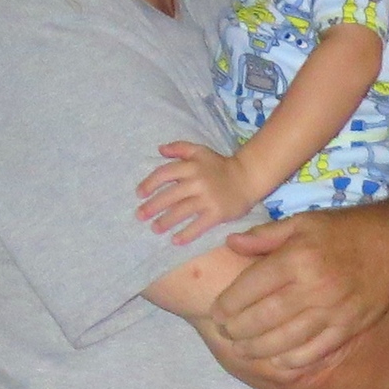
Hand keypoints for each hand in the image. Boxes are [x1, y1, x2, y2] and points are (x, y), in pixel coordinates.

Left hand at [138, 141, 261, 243]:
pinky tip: (175, 240)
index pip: (164, 174)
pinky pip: (199, 225)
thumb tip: (160, 150)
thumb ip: (180, 148)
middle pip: (170, 195)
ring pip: (182, 211)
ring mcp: (208, 199)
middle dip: (153, 206)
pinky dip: (187, 234)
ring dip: (166, 221)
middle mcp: (198, 182)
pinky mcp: (218, 213)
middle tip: (140, 216)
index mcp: (191, 166)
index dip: (150, 184)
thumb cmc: (221, 166)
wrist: (248, 178)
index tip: (140, 194)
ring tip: (155, 229)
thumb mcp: (201, 151)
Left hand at [214, 197, 388, 374]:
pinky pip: (318, 349)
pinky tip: (279, 361)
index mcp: (296, 258)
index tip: (217, 313)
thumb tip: (230, 244)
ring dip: (260, 348)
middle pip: (264, 317)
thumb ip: (265, 236)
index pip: (250, 287)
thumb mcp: (302, 222)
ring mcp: (333, 309)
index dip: (228, 304)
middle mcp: (313, 286)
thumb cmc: (344, 231)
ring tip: (244, 351)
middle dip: (239, 329)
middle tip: (227, 334)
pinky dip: (296, 359)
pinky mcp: (350, 325)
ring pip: (287, 338)